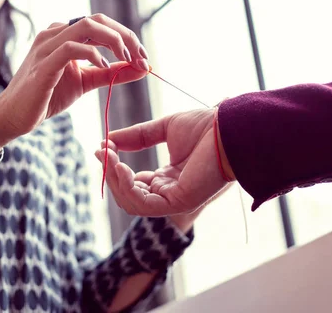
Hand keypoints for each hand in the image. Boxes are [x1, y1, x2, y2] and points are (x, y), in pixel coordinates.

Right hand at [0, 14, 148, 151]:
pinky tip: (104, 65)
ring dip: (114, 41)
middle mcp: (54, 33)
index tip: (143, 57)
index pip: (101, 23)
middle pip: (98, 20)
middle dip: (125, 36)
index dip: (126, 36)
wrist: (14, 116)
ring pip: (86, 27)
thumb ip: (111, 73)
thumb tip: (141, 68)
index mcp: (64, 34)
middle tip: (142, 57)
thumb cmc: (47, 97)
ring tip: (128, 59)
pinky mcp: (43, 64)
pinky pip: (71, 48)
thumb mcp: (86, 82)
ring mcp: (47, 46)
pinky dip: (92, 54)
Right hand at [95, 109, 231, 216]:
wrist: (229, 128)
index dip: (114, 167)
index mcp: (169, 178)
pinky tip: (121, 167)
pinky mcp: (179, 202)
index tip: (102, 147)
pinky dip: (127, 187)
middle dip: (110, 174)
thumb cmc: (205, 127)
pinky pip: (143, 204)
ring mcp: (175, 199)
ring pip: (132, 202)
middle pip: (128, 194)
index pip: (133, 182)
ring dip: (115, 180)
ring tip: (109, 157)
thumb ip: (137, 136)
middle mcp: (170, 191)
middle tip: (102, 152)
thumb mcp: (163, 128)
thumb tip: (108, 139)